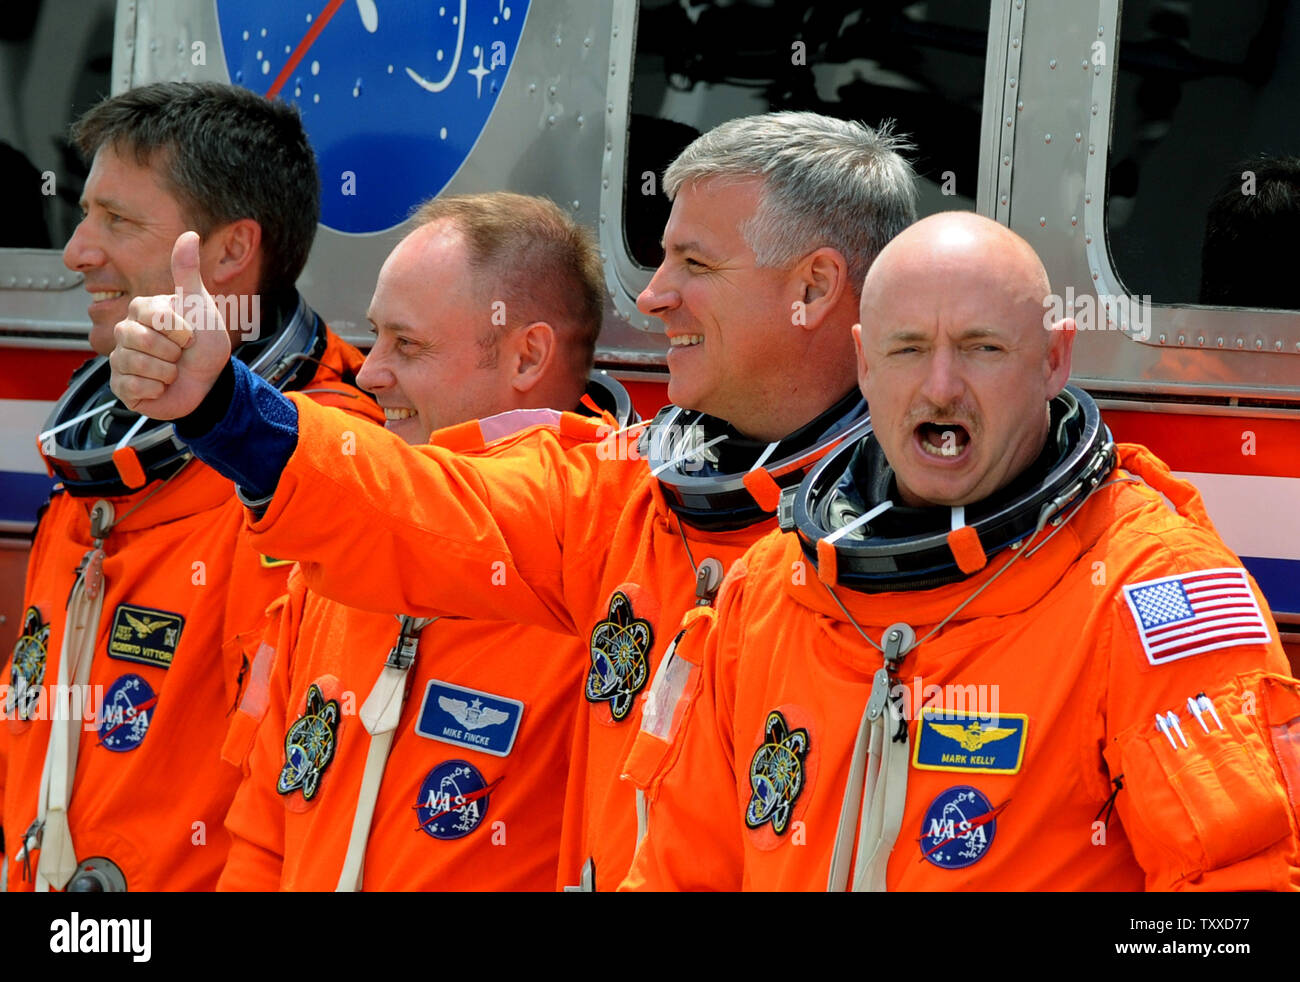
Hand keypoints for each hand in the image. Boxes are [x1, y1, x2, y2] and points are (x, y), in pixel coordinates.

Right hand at [109, 231, 233, 419]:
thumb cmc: (204, 344)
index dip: (180, 330)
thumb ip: (188, 273)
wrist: (210, 382)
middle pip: (141, 341)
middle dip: (172, 352)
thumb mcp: (200, 306)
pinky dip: (156, 390)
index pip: (155, 316)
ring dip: (166, 373)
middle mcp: (125, 331)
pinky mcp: (121, 386)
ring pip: (137, 365)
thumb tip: (188, 234)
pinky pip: (133, 388)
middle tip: (180, 355)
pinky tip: (160, 387)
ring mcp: (120, 359)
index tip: (189, 335)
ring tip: (172, 371)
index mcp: (141, 310)